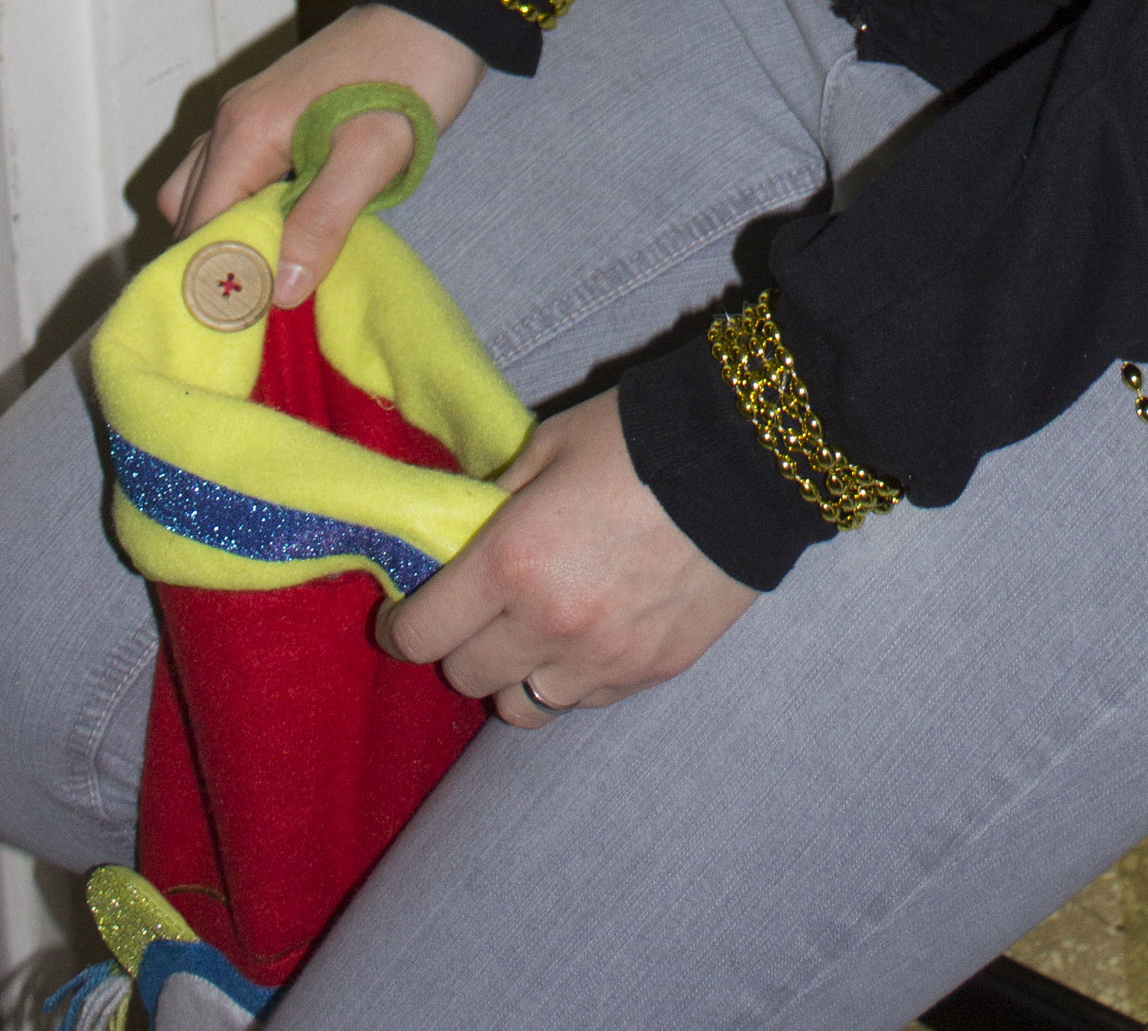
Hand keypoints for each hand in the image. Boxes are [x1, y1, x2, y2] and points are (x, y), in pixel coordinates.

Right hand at [156, 3, 483, 305]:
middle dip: (219, 260)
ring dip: (231, 233)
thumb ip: (322, 220)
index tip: (251, 322)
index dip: (219, 279)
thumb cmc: (409, 79)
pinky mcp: (271, 114)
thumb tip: (280, 291)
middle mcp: (231, 122)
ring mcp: (248, 115)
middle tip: (266, 302)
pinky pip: (233, 172)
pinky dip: (246, 208)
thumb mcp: (373, 156)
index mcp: (245, 132)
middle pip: (190, 213)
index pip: (199, 229)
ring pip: (205, 192)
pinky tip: (288, 229)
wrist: (438, 12)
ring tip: (278, 270)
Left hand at [381, 389, 753, 721]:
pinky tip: (588, 633)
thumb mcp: (548, 447)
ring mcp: (601, 661)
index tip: (404, 614)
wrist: (746, 460)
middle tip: (476, 611)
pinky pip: (581, 701)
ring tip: (532, 633)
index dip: (401, 627)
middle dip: (458, 645)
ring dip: (513, 673)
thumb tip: (460, 533)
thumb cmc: (637, 439)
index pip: (421, 635)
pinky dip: (569, 678)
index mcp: (511, 563)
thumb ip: (494, 498)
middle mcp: (548, 626)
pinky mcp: (648, 675)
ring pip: (520, 708)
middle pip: (464, 677)